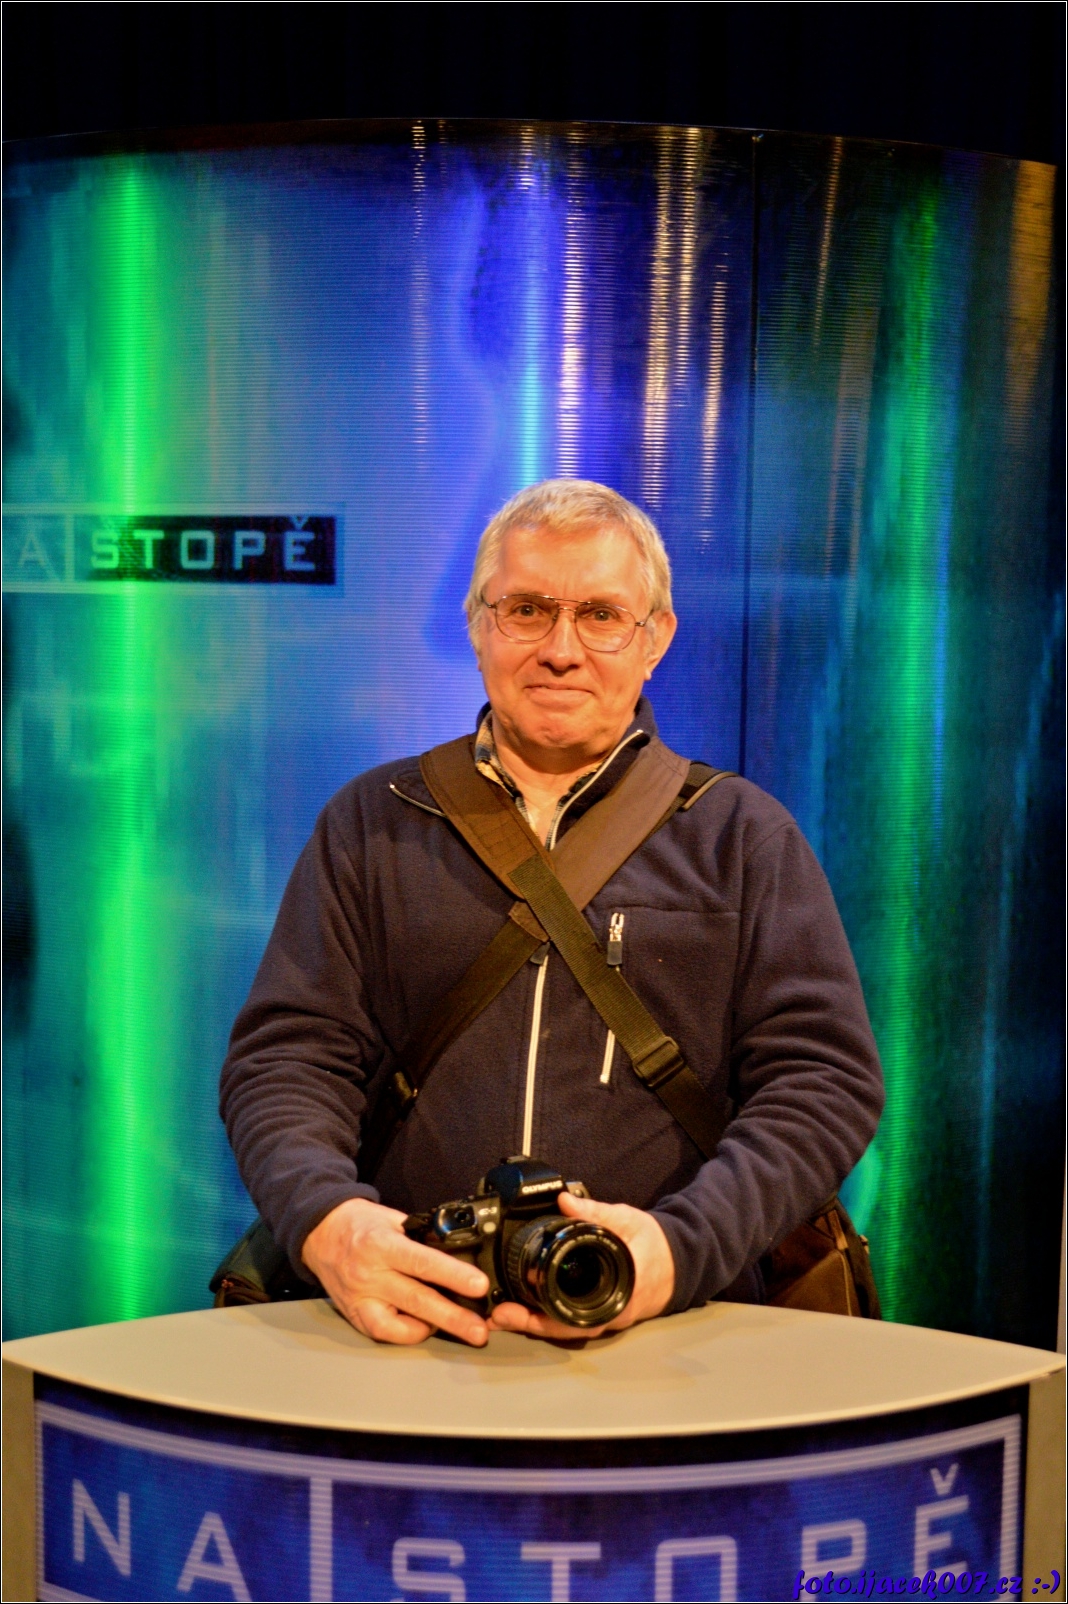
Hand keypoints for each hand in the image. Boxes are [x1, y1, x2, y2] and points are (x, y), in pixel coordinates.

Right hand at [301, 1197, 489, 1346]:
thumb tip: (460, 1254)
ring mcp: (360, 1299)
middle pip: (416, 1300)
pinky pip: (384, 1333)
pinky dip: (408, 1333)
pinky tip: (424, 1326)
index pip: (422, 1262)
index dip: (453, 1275)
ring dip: (434, 1330)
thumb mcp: (394, 1220)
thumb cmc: (362, 1224)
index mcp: (381, 1244)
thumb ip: (422, 1237)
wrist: (320, 1234)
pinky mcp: (354, 1315)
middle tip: (479, 1331)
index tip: (479, 1285)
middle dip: (453, 1318)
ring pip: (399, 1325)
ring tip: (461, 1330)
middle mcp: (369, 1275)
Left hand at [488, 1190, 675, 1340]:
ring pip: (566, 1329)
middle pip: (564, 1328)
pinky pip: (572, 1321)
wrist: (678, 1260)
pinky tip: (527, 1309)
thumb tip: (564, 1200)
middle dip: (529, 1324)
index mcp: (619, 1293)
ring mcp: (607, 1317)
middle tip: (498, 1315)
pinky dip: (549, 1318)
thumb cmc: (655, 1243)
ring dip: (535, 1323)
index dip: (544, 1318)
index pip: (577, 1315)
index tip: (517, 1311)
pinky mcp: (601, 1313)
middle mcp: (611, 1313)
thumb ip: (594, 1211)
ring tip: (503, 1314)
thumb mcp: (627, 1219)